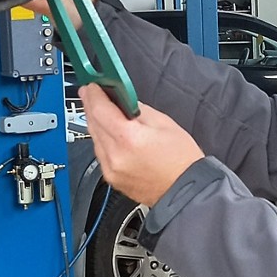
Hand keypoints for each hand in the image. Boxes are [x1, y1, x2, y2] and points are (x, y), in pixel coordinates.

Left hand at [80, 83, 203, 207]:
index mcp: (129, 139)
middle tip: (90, 93)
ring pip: (94, 139)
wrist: (186, 191)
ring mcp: (112, 170)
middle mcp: (116, 156)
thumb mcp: (163, 123)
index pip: (100, 110)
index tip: (92, 86)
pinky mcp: (112, 178)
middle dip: (91, 106)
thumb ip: (137, 109)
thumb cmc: (182, 160)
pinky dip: (101, 140)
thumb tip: (122, 100)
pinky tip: (107, 133)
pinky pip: (100, 154)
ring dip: (95, 123)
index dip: (94, 95)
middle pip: (93, 124)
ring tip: (98, 111)